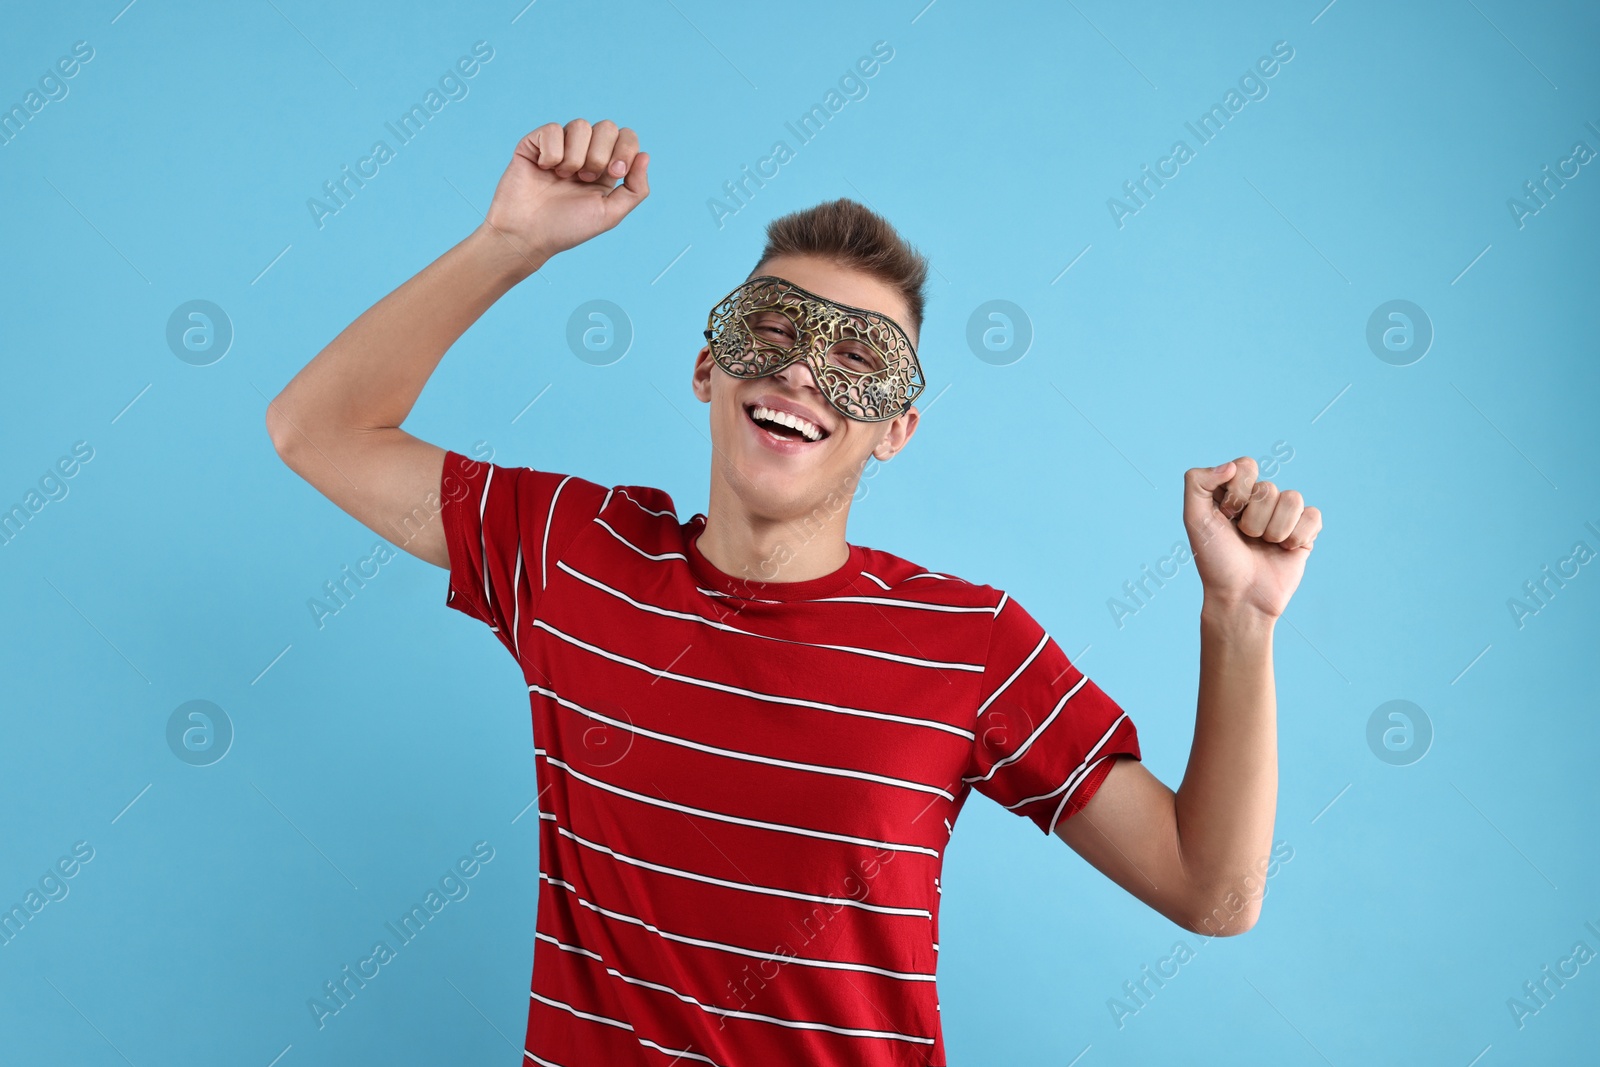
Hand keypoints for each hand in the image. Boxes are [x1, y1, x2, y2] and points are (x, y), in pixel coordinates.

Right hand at [479, 119, 650, 269]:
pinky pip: (553, 129)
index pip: (627, 137)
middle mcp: (585, 153)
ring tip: (563, 177)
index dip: (625, 149)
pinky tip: (544, 169)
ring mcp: (560, 146)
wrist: (527, 234)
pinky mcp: (536, 142)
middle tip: (585, 178)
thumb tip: (645, 156)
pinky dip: (552, 152)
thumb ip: (635, 189)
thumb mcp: (610, 214)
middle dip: (600, 154)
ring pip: (580, 125)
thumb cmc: (567, 228)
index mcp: (606, 168)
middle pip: (607, 126)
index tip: (615, 172)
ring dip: (576, 156)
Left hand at [1182, 457, 1322, 619]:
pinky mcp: (1304, 532)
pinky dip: (1298, 536)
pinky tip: (1285, 550)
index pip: (1246, 466)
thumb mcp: (1194, 519)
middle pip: (1268, 487)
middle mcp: (1258, 501)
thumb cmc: (1216, 561)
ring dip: (1274, 530)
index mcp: (1232, 492)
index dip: (1238, 493)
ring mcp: (1282, 515)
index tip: (1226, 517)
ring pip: (1292, 499)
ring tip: (1264, 546)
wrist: (1241, 598)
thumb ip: (1197, 482)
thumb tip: (1232, 465)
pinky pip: (1313, 515)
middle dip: (1253, 519)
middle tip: (1244, 538)